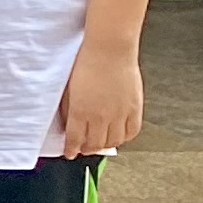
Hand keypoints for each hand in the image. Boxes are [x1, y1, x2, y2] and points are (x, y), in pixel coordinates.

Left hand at [56, 36, 144, 157]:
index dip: (72, 149)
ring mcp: (119, 113)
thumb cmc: (86, 62)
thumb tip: (68, 124)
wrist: (109, 49)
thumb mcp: (68, 88)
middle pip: (95, 144)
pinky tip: (118, 136)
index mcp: (81, 111)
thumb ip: (68, 109)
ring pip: (113, 141)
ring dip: (105, 145)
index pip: (75, 139)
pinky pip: (131, 131)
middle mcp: (101, 116)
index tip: (70, 153)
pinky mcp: (134, 108)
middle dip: (87, 149)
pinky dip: (124, 137)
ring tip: (99, 143)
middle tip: (83, 148)